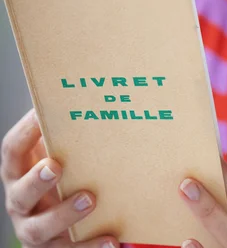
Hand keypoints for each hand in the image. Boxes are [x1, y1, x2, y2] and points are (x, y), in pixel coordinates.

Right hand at [0, 108, 118, 247]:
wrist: (59, 221)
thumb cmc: (63, 175)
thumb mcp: (57, 153)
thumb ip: (65, 134)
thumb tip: (89, 96)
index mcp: (19, 171)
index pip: (12, 150)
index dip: (24, 132)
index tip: (39, 114)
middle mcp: (20, 202)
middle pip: (21, 193)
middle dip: (37, 180)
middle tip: (56, 166)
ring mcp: (34, 229)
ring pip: (41, 229)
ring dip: (64, 214)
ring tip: (90, 199)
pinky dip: (91, 247)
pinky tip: (111, 239)